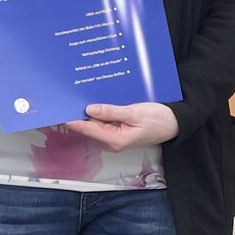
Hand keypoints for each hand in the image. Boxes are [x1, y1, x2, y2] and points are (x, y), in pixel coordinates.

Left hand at [63, 102, 178, 150]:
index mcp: (114, 139)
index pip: (86, 128)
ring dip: (89, 110)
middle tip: (66, 96)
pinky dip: (99, 111)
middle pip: (89, 125)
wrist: (176, 123)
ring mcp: (115, 136)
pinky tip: (94, 100)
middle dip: (78, 112)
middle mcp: (112, 140)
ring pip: (96, 122)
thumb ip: (112, 112)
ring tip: (77, 94)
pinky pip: (105, 120)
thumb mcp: (135, 113)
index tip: (58, 109)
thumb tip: (90, 109)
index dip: (71, 119)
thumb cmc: (159, 119)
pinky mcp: (119, 129)